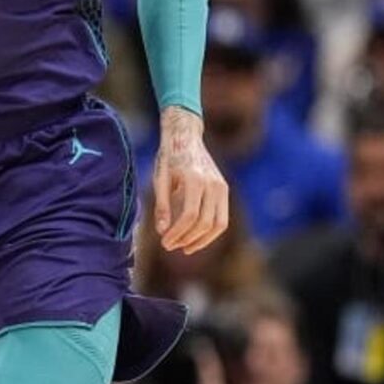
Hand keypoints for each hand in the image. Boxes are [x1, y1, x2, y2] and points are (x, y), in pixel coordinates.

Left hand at [154, 107, 231, 252]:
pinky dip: (210, 232)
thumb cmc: (169, 157)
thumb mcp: (160, 179)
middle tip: (170, 246)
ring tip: (184, 247)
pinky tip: (195, 239)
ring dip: (201, 240)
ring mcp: (221, 186)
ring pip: (218, 224)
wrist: (185, 137)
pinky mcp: (224, 189)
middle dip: (187, 238)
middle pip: (204, 222)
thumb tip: (162, 231)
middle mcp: (212, 183)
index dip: (177, 233)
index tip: (164, 242)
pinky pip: (222, 218)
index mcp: (194, 179)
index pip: (189, 216)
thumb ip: (162, 205)